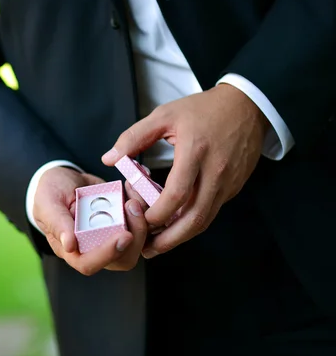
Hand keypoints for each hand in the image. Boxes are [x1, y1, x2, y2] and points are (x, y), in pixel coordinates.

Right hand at [34, 167, 147, 274]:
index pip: (89, 263)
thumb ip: (57, 223)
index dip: (108, 254)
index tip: (124, 235)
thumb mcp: (48, 203)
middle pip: (122, 257)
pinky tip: (133, 187)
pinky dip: (143, 205)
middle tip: (133, 206)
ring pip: (137, 241)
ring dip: (142, 219)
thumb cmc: (49, 193)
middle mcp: (94, 247)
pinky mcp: (123, 221)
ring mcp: (111, 235)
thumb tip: (69, 245)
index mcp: (71, 249)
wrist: (63, 178)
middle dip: (135, 235)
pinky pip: (140, 221)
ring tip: (134, 194)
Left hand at [102, 84, 268, 257]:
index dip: (157, 214)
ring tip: (159, 243)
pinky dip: (194, 221)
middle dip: (170, 240)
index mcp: (194, 152)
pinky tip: (177, 224)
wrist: (246, 106)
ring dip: (182, 236)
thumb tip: (109, 159)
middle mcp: (215, 171)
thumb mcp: (164, 115)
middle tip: (149, 249)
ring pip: (206, 219)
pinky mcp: (234, 187)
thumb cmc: (202, 109)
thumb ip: (133, 137)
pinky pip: (213, 210)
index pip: (176, 195)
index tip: (140, 220)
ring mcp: (228, 182)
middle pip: (195, 218)